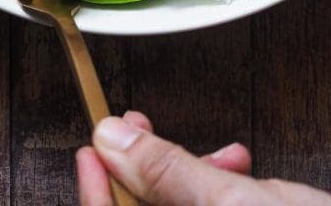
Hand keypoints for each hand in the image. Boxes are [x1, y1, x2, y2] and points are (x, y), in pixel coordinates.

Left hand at [76, 112, 330, 205]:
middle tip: (147, 131)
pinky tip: (239, 172)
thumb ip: (170, 173)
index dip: (94, 190)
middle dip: (150, 173)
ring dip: (191, 179)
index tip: (92, 146)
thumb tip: (114, 139)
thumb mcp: (234, 205)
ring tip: (224, 154)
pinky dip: (218, 194)